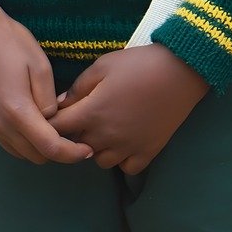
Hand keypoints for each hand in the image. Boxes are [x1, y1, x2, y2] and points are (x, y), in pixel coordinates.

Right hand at [0, 0, 90, 164]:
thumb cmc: (11, 43)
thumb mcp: (40, 67)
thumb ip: (49, 101)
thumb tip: (53, 121)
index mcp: (16, 111)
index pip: (50, 148)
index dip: (72, 154)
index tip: (88, 149)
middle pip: (36, 156)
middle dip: (57, 151)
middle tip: (74, 135)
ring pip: (20, 153)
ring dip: (39, 147)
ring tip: (55, 129)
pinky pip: (7, 142)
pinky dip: (23, 141)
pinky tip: (33, 122)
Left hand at [50, 45, 208, 173]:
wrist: (180, 71)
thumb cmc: (138, 64)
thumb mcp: (102, 66)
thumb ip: (78, 87)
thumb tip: (59, 104)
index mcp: (91, 113)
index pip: (57, 128)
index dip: (51, 122)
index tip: (54, 116)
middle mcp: (106, 136)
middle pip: (76, 146)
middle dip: (75, 133)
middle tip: (85, 116)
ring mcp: (127, 147)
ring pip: (100, 160)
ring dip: (97, 148)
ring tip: (106, 130)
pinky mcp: (147, 152)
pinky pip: (126, 167)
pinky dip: (122, 159)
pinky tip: (125, 142)